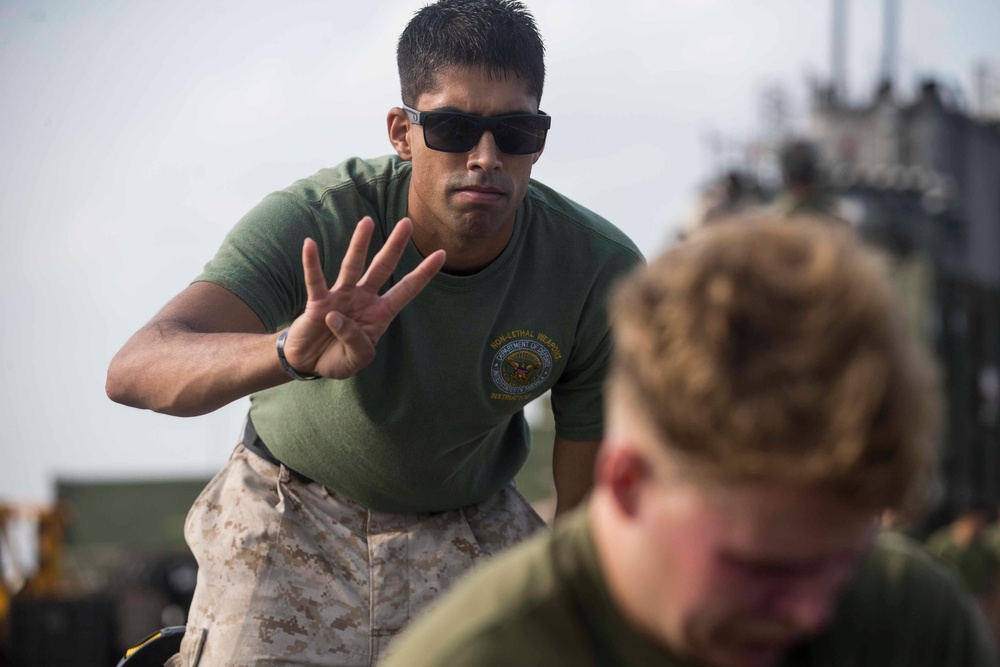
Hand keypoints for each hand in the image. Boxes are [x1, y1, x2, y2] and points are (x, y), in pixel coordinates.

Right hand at [282, 216, 444, 379]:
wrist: (310, 362)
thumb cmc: (338, 358)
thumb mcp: (356, 359)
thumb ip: (355, 341)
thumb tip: (335, 317)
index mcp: (380, 313)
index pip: (407, 290)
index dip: (423, 274)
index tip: (442, 254)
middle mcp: (363, 299)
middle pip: (382, 267)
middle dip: (395, 246)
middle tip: (407, 223)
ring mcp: (341, 297)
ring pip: (352, 266)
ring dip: (359, 244)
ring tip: (367, 221)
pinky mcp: (318, 302)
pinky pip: (315, 280)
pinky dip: (312, 263)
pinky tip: (310, 244)